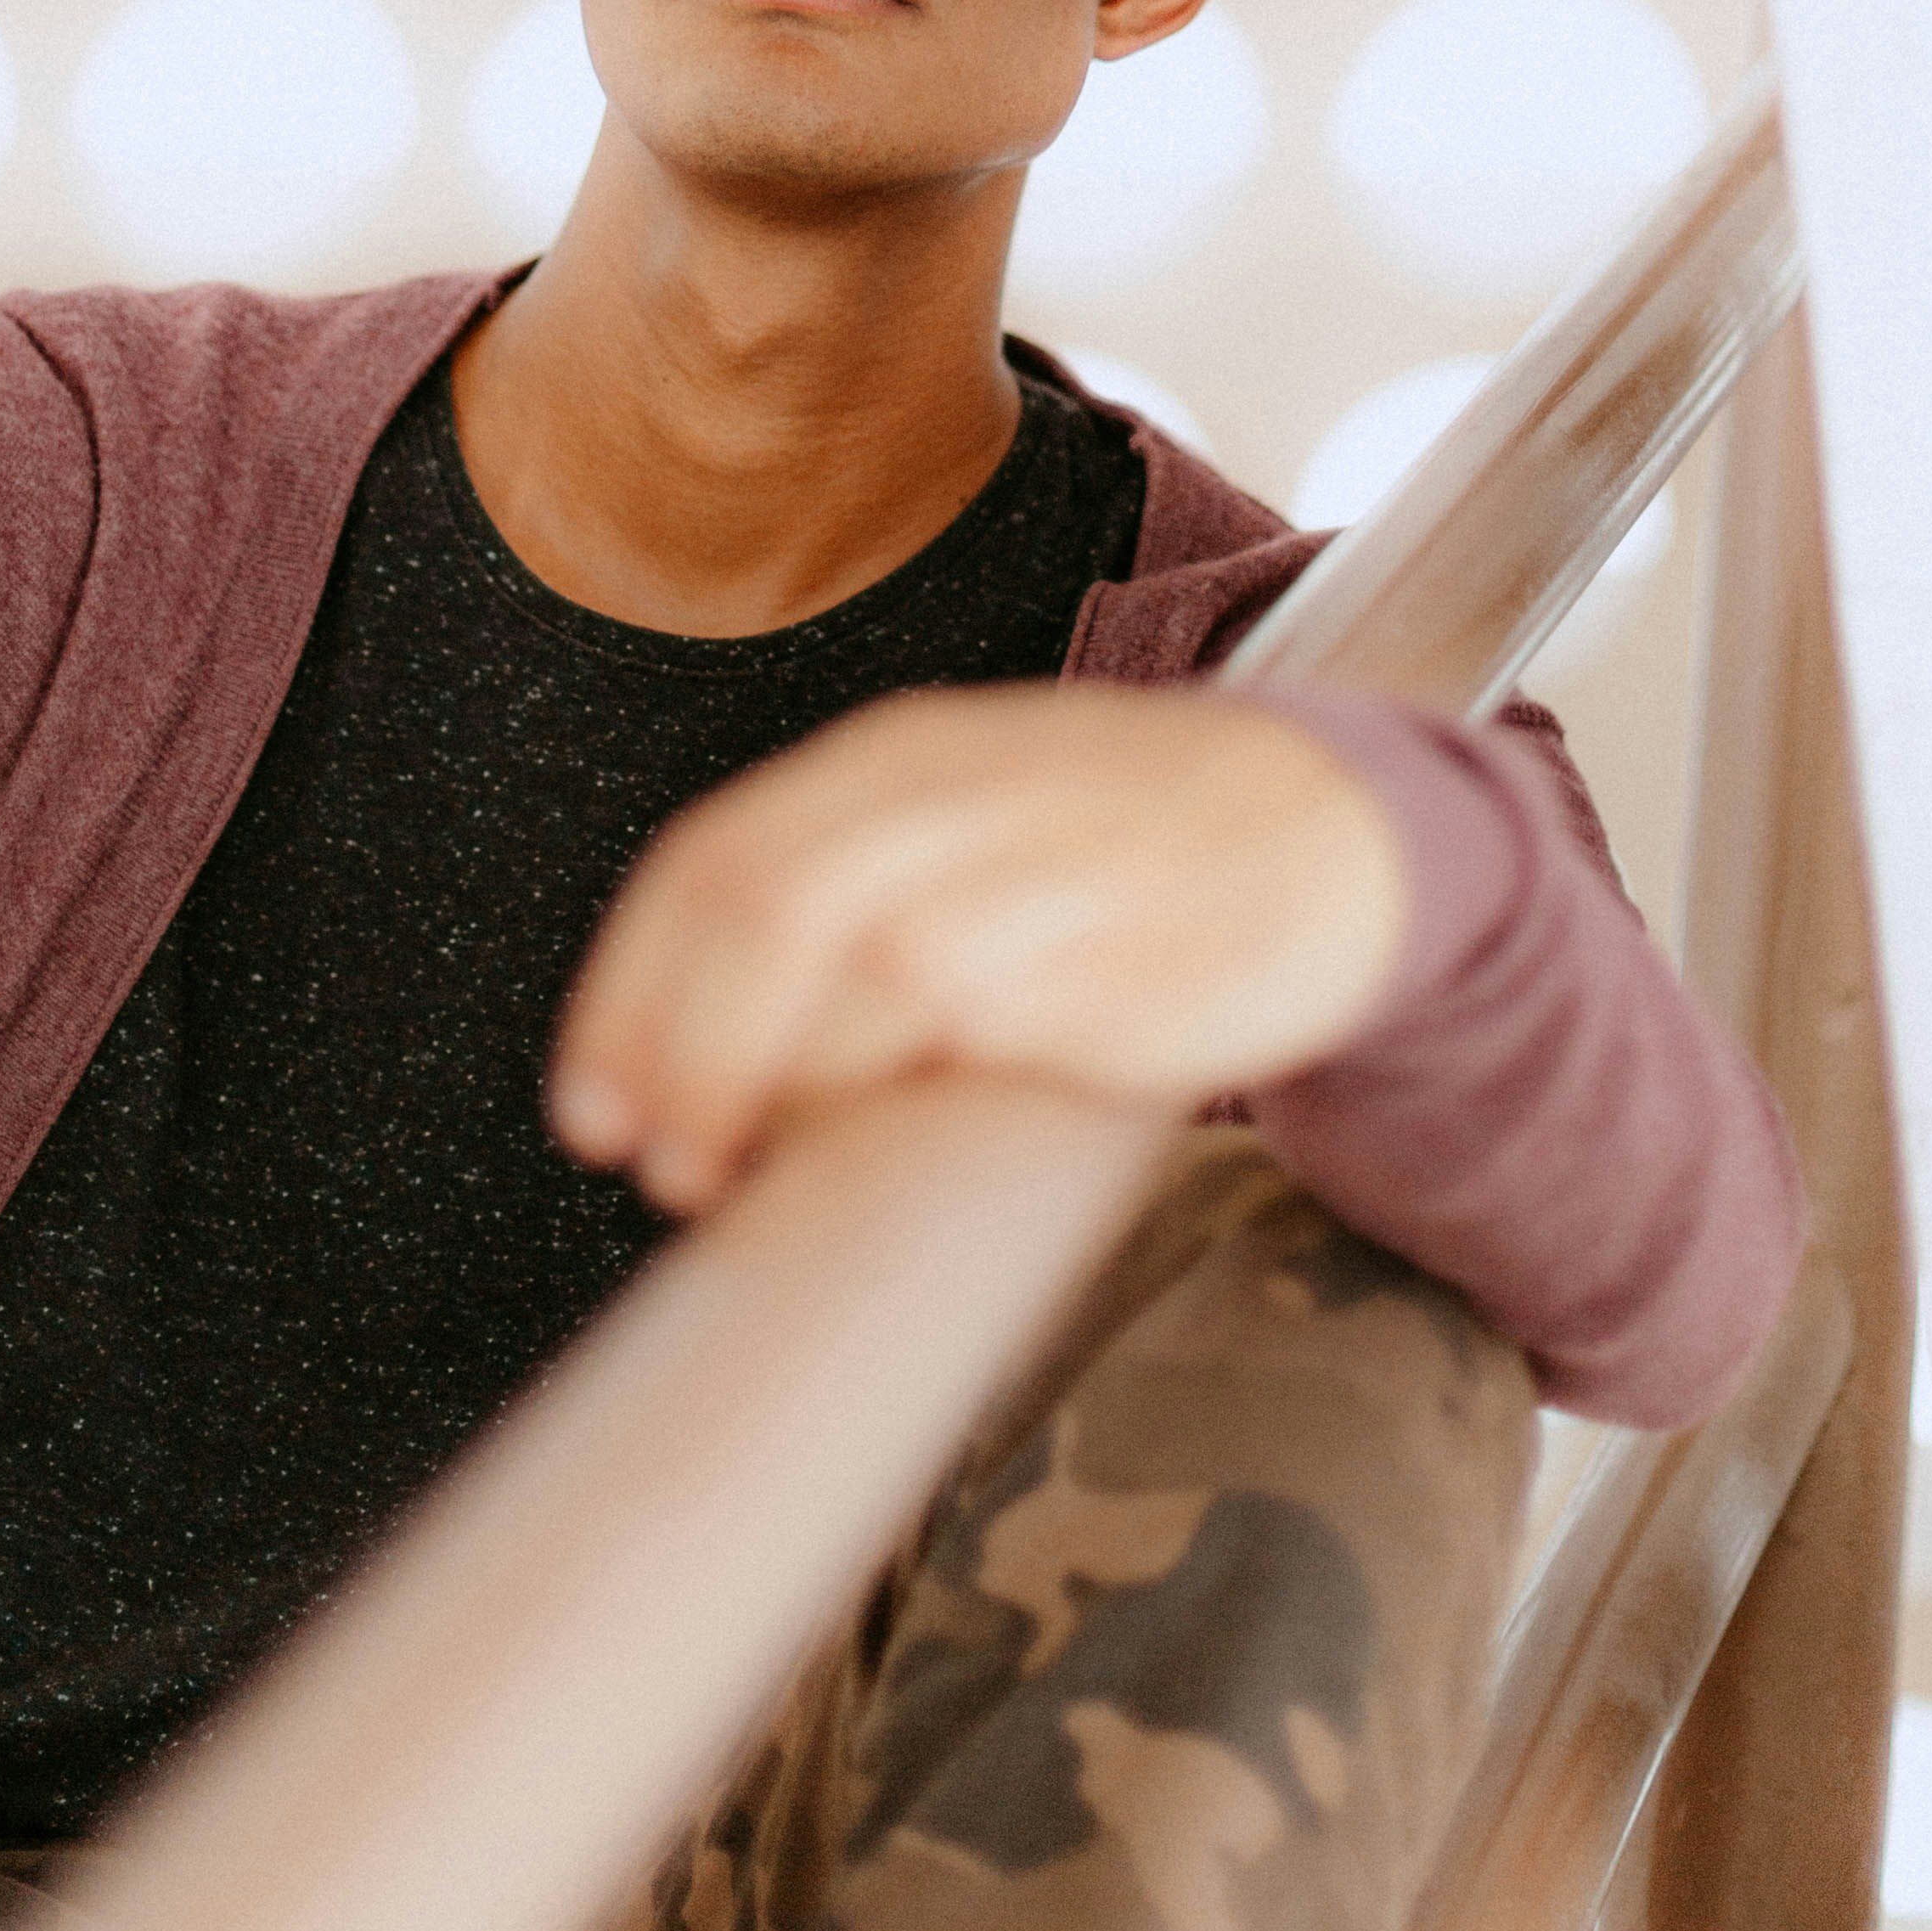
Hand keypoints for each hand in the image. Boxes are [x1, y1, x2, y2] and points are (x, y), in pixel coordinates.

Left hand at [550, 685, 1407, 1214]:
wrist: (1340, 827)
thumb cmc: (1126, 846)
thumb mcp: (971, 816)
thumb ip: (846, 893)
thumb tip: (693, 1057)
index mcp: (906, 754)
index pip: (717, 859)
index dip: (631, 995)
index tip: (591, 1110)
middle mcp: (965, 795)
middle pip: (770, 908)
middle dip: (686, 1054)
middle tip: (658, 1165)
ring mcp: (1051, 870)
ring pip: (871, 968)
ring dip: (786, 1088)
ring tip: (750, 1176)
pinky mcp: (1133, 959)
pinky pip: (991, 1027)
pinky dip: (911, 1092)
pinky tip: (883, 1149)